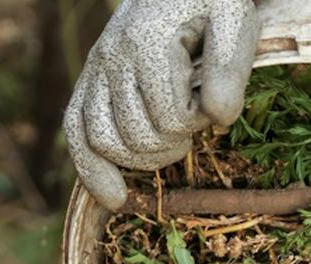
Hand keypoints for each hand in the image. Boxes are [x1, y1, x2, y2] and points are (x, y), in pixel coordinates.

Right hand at [64, 0, 259, 210]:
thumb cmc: (209, 3)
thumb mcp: (233, 20)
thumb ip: (231, 67)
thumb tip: (218, 120)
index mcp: (146, 41)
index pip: (170, 116)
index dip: (198, 122)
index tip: (215, 103)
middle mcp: (110, 56)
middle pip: (138, 136)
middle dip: (174, 143)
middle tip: (194, 121)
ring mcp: (95, 71)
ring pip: (106, 143)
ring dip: (145, 158)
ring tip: (171, 142)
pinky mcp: (88, 84)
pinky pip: (77, 135)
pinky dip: (93, 171)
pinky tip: (115, 198)